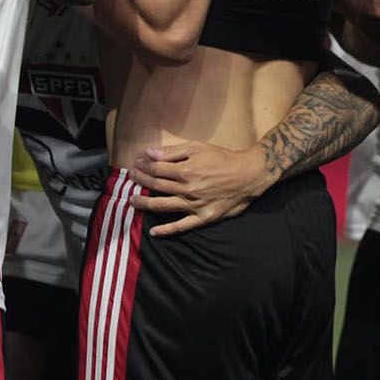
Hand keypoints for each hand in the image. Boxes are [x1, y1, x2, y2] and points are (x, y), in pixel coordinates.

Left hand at [126, 141, 268, 235]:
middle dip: (140, 181)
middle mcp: (187, 189)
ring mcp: (194, 205)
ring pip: (163, 205)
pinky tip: (153, 232)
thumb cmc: (223, 158)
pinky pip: (182, 226)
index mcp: (185, 170)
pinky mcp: (203, 217)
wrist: (248, 174)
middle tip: (131, 177)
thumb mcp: (198, 147)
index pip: (156, 169)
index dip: (143, 166)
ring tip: (132, 201)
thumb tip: (149, 153)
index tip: (137, 163)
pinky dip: (166, 230)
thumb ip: (173, 152)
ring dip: (144, 204)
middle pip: (156, 186)